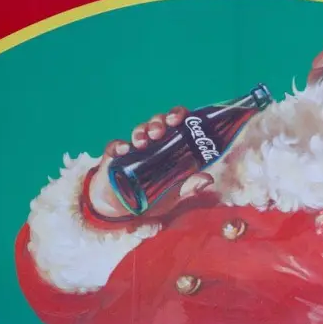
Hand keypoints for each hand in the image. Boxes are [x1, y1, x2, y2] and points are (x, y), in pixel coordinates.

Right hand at [87, 107, 214, 218]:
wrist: (124, 208)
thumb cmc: (152, 196)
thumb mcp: (174, 195)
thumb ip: (190, 187)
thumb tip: (208, 179)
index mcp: (170, 146)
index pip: (175, 122)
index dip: (178, 115)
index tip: (178, 119)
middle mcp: (153, 142)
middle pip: (157, 122)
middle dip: (159, 122)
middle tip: (159, 132)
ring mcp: (133, 147)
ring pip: (139, 130)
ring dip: (141, 132)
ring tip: (142, 143)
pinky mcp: (114, 155)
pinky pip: (115, 145)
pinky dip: (119, 145)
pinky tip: (124, 150)